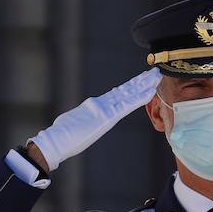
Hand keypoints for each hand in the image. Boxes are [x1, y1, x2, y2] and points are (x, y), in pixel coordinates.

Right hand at [29, 68, 161, 171]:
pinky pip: (127, 106)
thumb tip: (84, 120)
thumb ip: (84, 119)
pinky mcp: (107, 116)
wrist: (57, 140)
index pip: (117, 94)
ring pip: (128, 93)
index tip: (141, 81)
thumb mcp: (77, 123)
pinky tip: (150, 92)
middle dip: (140, 81)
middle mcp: (101, 103)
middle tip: (154, 72)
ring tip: (155, 76)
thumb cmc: (64, 136)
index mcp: (95, 106)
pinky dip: (139, 98)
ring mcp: (104, 108)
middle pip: (125, 90)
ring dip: (144, 85)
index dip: (130, 87)